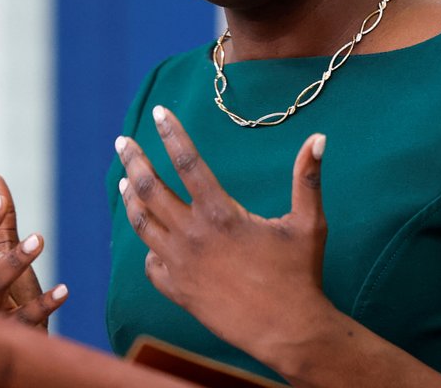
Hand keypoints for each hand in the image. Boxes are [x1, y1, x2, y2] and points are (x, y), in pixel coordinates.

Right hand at [0, 166, 67, 327]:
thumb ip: (2, 224)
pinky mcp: (13, 333)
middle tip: (2, 201)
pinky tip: (65, 289)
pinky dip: (44, 304)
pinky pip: (25, 318)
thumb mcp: (6, 258)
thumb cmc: (10, 300)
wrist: (19, 350)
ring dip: (14, 260)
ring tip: (41, 238)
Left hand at [115, 106, 333, 363]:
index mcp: (221, 213)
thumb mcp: (308, 222)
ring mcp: (180, 264)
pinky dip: (147, 246)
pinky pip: (151, 263)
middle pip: (150, 189)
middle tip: (122, 142)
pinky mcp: (177, 290)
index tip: (159, 113)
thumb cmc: (300, 273)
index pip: (187, 163)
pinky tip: (148, 236)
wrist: (285, 329)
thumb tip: (319, 138)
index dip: (172, 134)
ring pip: (142, 224)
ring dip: (130, 199)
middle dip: (134, 160)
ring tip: (123, 181)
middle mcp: (193, 235)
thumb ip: (308, 178)